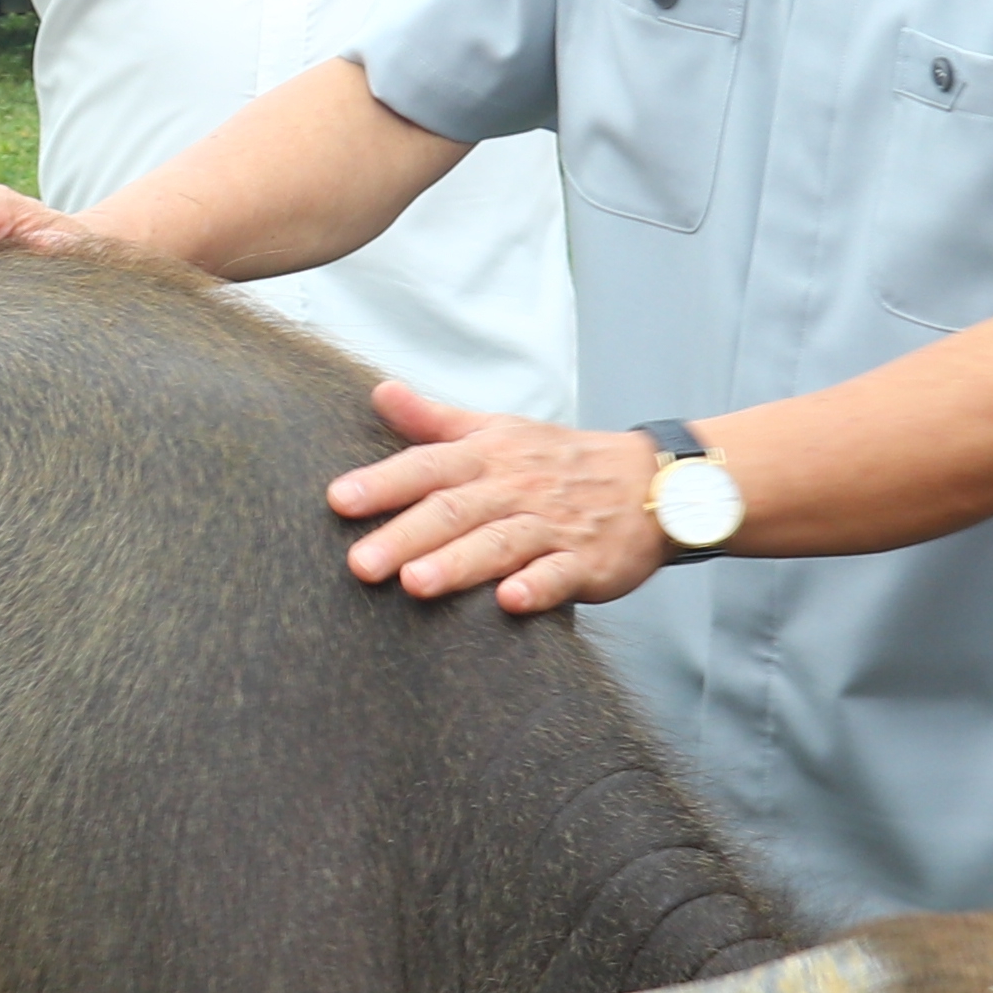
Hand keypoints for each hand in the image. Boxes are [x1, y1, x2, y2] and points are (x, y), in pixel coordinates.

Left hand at [331, 387, 668, 614]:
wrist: (652, 482)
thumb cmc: (559, 460)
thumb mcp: (498, 430)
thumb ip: (435, 420)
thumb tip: (379, 392)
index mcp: (489, 455)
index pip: (428, 465)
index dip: (383, 482)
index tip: (340, 500)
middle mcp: (516, 487)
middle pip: (454, 510)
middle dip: (405, 535)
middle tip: (360, 563)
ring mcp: (552, 525)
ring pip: (500, 542)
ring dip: (458, 563)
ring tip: (416, 584)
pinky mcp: (587, 561)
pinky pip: (559, 574)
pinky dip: (537, 587)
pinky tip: (509, 601)